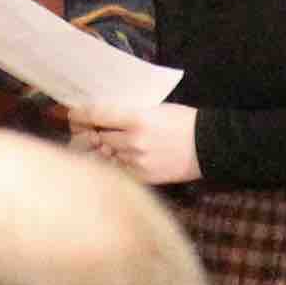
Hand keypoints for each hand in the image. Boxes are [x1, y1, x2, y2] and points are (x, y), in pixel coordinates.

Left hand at [70, 100, 198, 185]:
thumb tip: (99, 114)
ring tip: (114, 144)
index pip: (95, 114)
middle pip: (98, 136)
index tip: (74, 113)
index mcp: (136, 118)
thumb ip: (128, 111)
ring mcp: (137, 161)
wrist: (211, 146)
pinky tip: (124, 158)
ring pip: (107, 154)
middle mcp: (133, 140)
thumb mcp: (156, 108)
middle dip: (95, 132)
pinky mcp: (143, 177)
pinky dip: (117, 163)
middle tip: (94, 129)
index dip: (80, 113)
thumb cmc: (184, 121)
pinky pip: (118, 170)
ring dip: (106, 149)